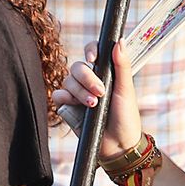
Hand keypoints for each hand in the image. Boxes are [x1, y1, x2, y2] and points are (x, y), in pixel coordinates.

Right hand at [53, 40, 140, 161]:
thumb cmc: (126, 116)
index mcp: (105, 72)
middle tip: (100, 92)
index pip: (93, 51)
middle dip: (87, 79)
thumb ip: (121, 65)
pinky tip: (75, 106)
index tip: (94, 58)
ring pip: (67, 81)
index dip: (91, 49)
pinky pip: (58, 95)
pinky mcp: (68, 107)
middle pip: (78, 67)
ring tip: (93, 105)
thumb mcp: (126, 90)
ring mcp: (78, 93)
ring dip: (79, 92)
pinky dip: (64, 98)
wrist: (117, 144)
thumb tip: (119, 41)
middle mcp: (89, 80)